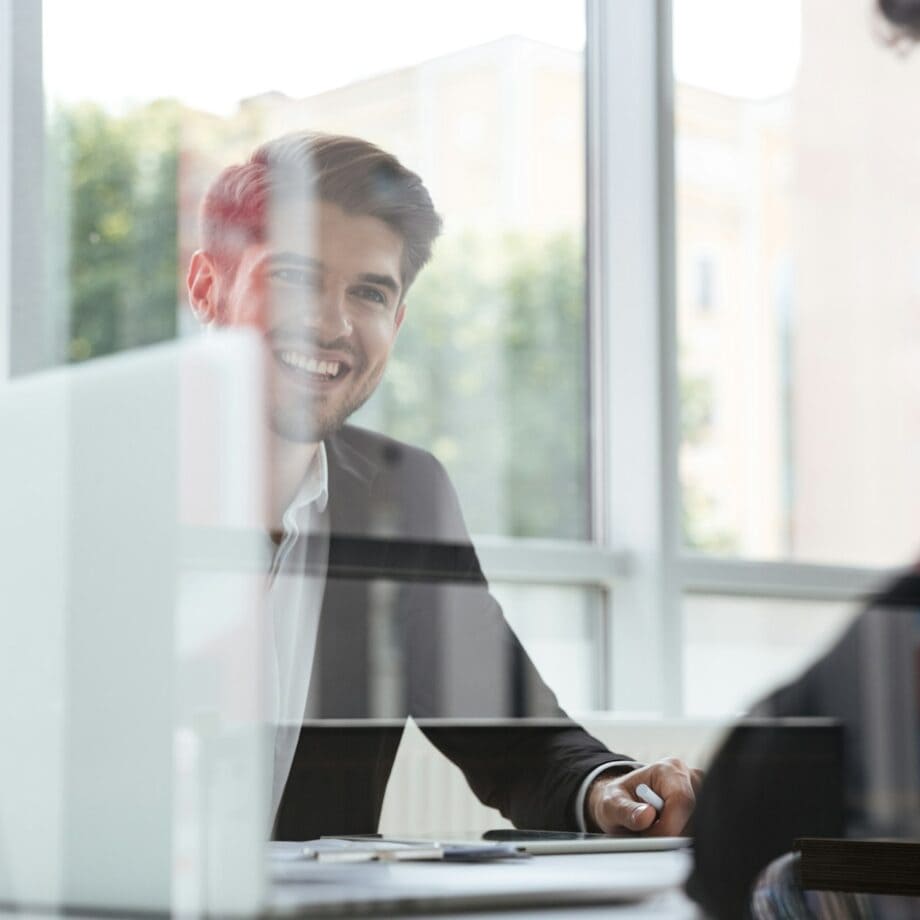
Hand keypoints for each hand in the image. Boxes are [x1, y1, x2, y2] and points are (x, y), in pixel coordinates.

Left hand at [585, 758, 702, 836]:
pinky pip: (700, 834)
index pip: (682, 800)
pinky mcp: (705, 812)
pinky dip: (683, 839)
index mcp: (669, 769)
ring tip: (656, 829)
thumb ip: (626, 810)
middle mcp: (691, 778)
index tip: (650, 837)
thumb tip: (647, 816)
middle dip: (672, 833)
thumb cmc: (620, 799)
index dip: (667, 826)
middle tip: (649, 833)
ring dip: (677, 837)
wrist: (625, 803)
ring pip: (699, 829)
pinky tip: (668, 833)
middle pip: (695, 817)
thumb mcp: (612, 803)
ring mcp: (702, 796)